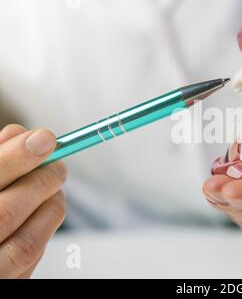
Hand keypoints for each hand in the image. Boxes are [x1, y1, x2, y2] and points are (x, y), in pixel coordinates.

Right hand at [0, 124, 66, 277]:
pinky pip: (31, 260)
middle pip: (5, 214)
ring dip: (51, 206)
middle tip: (58, 165)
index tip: (45, 138)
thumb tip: (24, 135)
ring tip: (55, 183)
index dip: (15, 159)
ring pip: (26, 244)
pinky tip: (48, 206)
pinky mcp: (8, 284)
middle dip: (40, 182)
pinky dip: (46, 227)